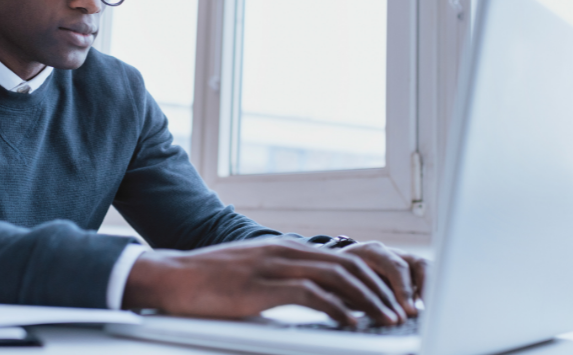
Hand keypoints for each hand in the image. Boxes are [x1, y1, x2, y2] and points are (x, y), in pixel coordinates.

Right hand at [122, 239, 408, 326]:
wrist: (173, 277)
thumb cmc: (209, 281)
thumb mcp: (253, 274)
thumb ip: (282, 280)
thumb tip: (312, 299)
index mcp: (286, 249)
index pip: (342, 259)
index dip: (372, 280)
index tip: (390, 300)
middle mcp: (285, 252)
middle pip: (348, 266)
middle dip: (380, 291)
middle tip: (399, 313)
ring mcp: (275, 266)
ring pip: (337, 279)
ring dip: (368, 301)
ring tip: (386, 320)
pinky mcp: (263, 286)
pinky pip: (310, 295)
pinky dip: (337, 310)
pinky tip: (351, 324)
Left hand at [340, 241, 428, 317]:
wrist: (335, 266)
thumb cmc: (338, 275)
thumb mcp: (340, 282)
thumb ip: (352, 294)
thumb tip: (364, 310)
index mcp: (371, 251)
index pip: (395, 266)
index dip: (404, 289)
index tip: (408, 311)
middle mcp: (390, 253)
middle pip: (416, 264)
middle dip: (423, 289)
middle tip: (420, 312)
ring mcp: (401, 260)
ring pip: (424, 269)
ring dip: (430, 289)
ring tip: (431, 310)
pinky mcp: (408, 272)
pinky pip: (425, 278)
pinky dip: (429, 292)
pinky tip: (427, 308)